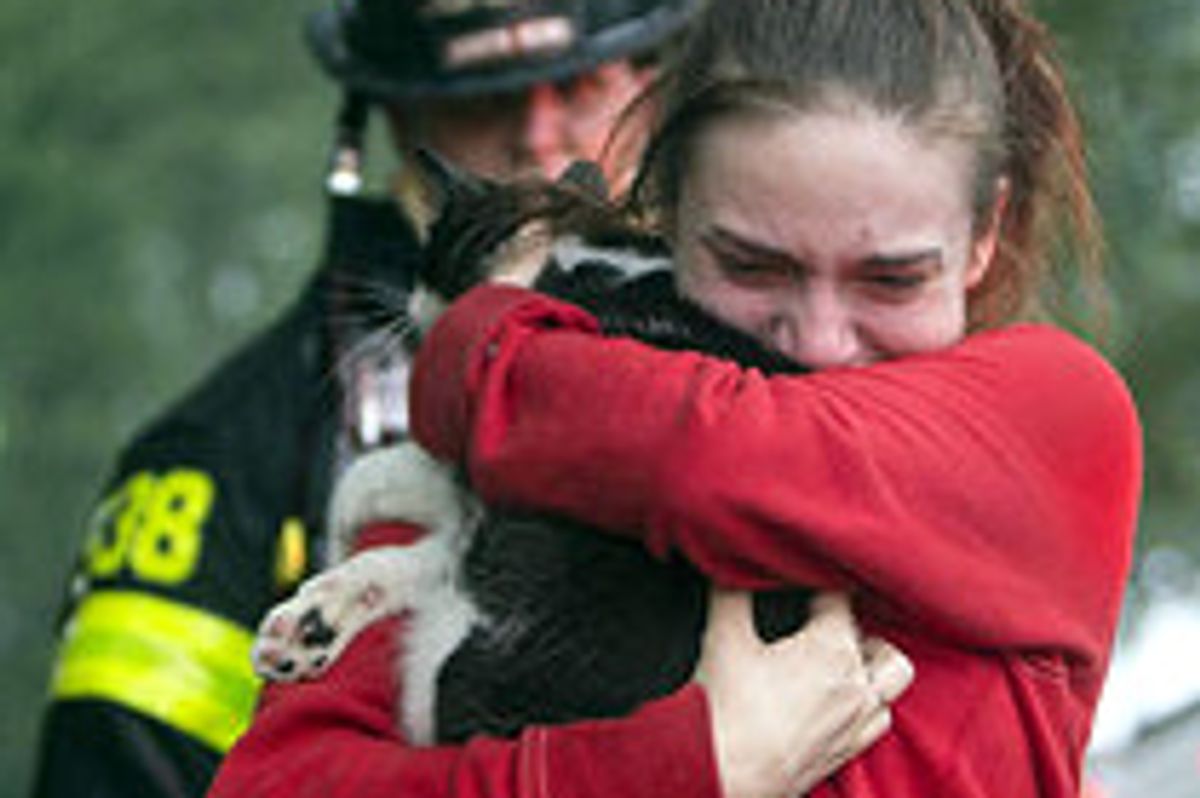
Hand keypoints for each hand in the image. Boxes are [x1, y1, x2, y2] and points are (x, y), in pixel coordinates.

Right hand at [696, 591, 912, 797]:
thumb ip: (732, 590)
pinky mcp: (847, 754)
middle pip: (881, 643)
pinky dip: (866, 705)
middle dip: (856, 629)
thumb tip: (731, 563)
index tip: (794, 584)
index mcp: (833, 650)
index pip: (840, 598)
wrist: (721, 775)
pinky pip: (878, 721)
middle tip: (816, 626)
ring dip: (869, 669)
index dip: (815, 585)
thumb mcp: (723, 636)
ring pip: (889, 686)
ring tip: (833, 660)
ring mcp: (857, 725)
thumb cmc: (724, 709)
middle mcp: (857, 687)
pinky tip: (835, 701)